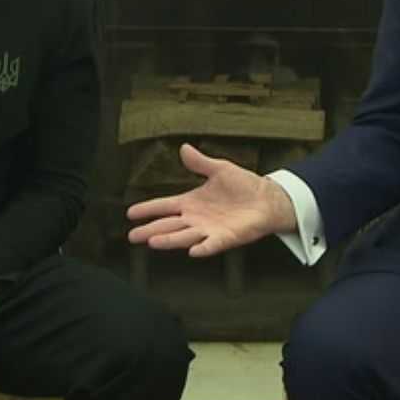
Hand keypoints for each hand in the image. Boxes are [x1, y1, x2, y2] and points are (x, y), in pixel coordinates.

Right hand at [127, 142, 297, 256]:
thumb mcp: (219, 169)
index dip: (148, 209)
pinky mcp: (225, 238)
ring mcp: (210, 229)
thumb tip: (184, 148)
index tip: (131, 213)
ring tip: (153, 242)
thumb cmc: (244, 185)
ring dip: (169, 240)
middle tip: (133, 235)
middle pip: (168, 225)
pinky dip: (203, 248)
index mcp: (192, 202)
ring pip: (184, 236)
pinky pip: (212, 244)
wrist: (267, 199)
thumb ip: (200, 162)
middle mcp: (196, 218)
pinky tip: (192, 251)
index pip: (165, 206)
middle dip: (150, 230)